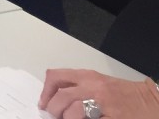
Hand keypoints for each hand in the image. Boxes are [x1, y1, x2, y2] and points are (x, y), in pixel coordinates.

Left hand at [41, 69, 158, 118]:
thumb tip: (56, 99)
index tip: (43, 103)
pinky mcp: (114, 118)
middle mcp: (94, 88)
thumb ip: (78, 87)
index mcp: (88, 76)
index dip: (46, 92)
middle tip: (54, 116)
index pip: (56, 77)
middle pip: (62, 97)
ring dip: (66, 118)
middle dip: (53, 109)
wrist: (150, 102)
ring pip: (73, 112)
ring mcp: (105, 105)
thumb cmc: (124, 93)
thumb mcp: (99, 83)